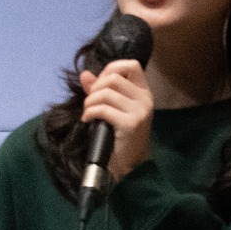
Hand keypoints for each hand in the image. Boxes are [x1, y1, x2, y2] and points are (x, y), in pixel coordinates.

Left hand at [80, 58, 152, 182]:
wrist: (130, 164)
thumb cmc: (119, 135)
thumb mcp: (111, 109)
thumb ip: (99, 91)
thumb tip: (84, 74)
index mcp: (143, 92)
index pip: (131, 65)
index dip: (111, 69)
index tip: (99, 85)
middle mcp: (145, 98)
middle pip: (113, 77)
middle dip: (94, 88)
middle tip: (90, 103)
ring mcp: (140, 111)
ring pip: (106, 93)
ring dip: (89, 102)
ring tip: (88, 113)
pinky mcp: (130, 124)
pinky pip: (103, 109)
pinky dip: (89, 113)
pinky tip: (87, 120)